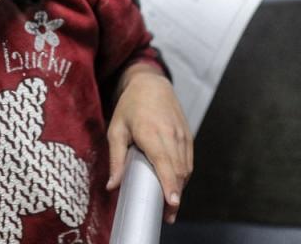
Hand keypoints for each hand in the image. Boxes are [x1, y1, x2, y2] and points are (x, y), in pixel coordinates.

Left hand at [106, 64, 191, 223]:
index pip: (164, 163)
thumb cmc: (130, 107)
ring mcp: (182, 135)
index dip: (170, 185)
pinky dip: (183, 175)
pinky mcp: (188, 136)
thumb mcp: (116, 130)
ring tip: (170, 206)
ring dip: (180, 188)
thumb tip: (112, 186)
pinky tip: (175, 186)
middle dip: (175, 195)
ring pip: (186, 168)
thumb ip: (116, 159)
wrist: (151, 84)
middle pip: (178, 171)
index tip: (172, 203)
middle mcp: (171, 134)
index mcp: (151, 132)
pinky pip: (188, 160)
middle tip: (167, 216)